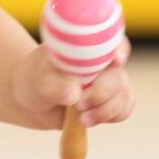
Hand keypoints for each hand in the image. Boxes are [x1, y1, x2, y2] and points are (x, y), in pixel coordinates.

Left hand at [10, 40, 135, 130]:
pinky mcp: (112, 99)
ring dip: (104, 110)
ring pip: (123, 95)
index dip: (120, 49)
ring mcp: (109, 80)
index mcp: (84, 46)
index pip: (111, 40)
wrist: (34, 100)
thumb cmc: (35, 81)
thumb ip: (55, 85)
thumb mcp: (39, 80)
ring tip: (80, 116)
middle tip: (78, 104)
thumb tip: (73, 93)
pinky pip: (124, 109)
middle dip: (100, 94)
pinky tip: (87, 119)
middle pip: (117, 75)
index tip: (116, 60)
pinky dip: (109, 117)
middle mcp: (101, 60)